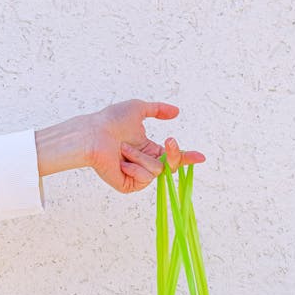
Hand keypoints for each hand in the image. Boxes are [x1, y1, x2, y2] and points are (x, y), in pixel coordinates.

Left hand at [34, 98, 205, 193]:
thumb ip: (158, 109)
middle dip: (174, 153)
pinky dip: (134, 167)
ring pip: (157, 169)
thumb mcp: (138, 108)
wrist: (93, 134)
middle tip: (170, 140)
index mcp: (149, 149)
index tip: (200, 157)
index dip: (186, 156)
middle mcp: (145, 164)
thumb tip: (176, 111)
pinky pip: (145, 178)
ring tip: (122, 148)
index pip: (172, 156)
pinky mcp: (129, 186)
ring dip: (140, 155)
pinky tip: (120, 161)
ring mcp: (137, 177)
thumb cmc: (111, 120)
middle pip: (171, 166)